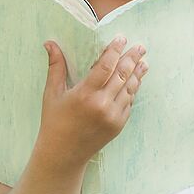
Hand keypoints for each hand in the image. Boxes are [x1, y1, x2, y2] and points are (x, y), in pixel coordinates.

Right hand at [36, 36, 148, 166]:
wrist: (64, 154)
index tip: (121, 39)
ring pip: (130, 88)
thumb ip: (56, 67)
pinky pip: (129, 102)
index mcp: (84, 95)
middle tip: (140, 47)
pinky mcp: (119, 125)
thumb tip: (50, 43)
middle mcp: (102, 105)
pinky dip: (133, 90)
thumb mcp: (52, 93)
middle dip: (132, 58)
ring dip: (138, 73)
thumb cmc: (54, 121)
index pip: (105, 66)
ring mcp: (113, 116)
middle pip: (123, 75)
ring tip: (143, 61)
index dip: (115, 50)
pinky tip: (136, 81)